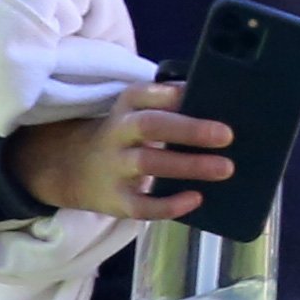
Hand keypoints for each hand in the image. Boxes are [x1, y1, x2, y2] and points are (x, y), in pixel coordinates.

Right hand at [8, 80, 235, 223]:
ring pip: (149, 163)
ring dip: (188, 165)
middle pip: (149, 126)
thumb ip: (169, 105)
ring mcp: (115, 168)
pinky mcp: (117, 200)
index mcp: (127, 107)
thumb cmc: (125, 136)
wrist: (73, 168)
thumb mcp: (136, 111)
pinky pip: (142, 205)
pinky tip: (196, 198)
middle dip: (188, 129)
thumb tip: (220, 102)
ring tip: (225, 168)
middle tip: (226, 135)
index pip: (144, 94)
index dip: (172, 94)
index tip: (204, 94)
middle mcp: (118, 133)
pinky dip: (169, 205)